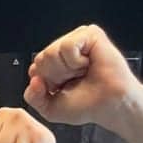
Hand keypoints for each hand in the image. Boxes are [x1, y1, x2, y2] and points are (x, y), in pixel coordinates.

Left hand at [24, 24, 140, 129]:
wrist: (110, 106)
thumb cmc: (86, 105)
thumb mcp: (50, 108)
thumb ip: (32, 97)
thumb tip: (34, 80)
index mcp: (54, 63)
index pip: (34, 68)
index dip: (47, 84)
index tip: (64, 89)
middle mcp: (65, 49)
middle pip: (41, 59)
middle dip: (56, 76)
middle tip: (76, 80)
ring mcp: (77, 39)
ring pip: (52, 51)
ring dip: (67, 70)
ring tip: (83, 72)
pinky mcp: (90, 34)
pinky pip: (67, 46)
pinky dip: (75, 61)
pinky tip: (88, 64)